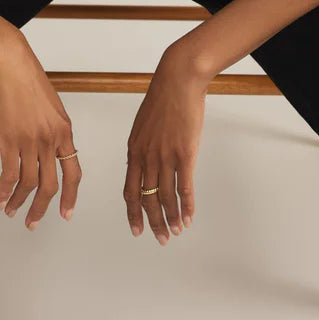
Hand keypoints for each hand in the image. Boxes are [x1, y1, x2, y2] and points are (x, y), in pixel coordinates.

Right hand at [0, 25, 81, 229]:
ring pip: (28, 183)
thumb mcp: (52, 108)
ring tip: (12, 212)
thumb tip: (50, 154)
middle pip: (50, 185)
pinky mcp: (8, 139)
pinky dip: (3, 190)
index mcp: (65, 131)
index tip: (66, 214)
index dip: (70, 196)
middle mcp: (50, 139)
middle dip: (42, 209)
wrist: (11, 64)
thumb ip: (54, 132)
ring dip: (19, 202)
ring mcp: (29, 141)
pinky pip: (8, 173)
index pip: (73, 172)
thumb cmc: (30, 81)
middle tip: (34, 222)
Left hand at [123, 41, 208, 244]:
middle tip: (159, 239)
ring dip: (170, 218)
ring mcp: (165, 156)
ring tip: (175, 232)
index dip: (133, 212)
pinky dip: (186, 206)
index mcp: (134, 150)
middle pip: (147, 199)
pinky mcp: (185, 153)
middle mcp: (146, 157)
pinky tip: (188, 218)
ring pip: (165, 197)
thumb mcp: (144, 124)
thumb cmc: (163, 99)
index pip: (130, 190)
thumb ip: (143, 146)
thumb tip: (145, 162)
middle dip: (152, 222)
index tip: (136, 229)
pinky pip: (184, 187)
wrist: (177, 80)